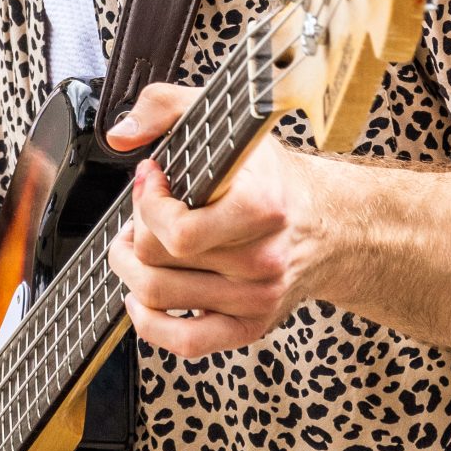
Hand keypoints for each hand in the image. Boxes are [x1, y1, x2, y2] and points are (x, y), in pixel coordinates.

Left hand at [105, 81, 340, 354]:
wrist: (329, 224)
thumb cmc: (273, 178)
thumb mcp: (230, 124)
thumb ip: (168, 106)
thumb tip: (121, 135)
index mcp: (261, 208)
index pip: (178, 231)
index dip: (146, 203)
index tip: (151, 178)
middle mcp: (262, 259)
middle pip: (157, 262)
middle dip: (133, 233)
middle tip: (142, 215)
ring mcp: (256, 298)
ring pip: (158, 298)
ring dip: (131, 271)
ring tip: (140, 246)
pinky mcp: (251, 326)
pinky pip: (186, 343)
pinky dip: (150, 325)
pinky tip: (141, 298)